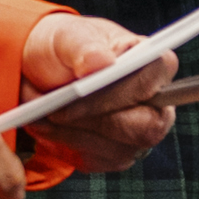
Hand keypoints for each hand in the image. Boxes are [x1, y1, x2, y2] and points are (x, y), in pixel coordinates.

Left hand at [18, 12, 180, 173]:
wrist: (41, 73)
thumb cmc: (62, 48)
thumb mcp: (66, 37)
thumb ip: (84, 47)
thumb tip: (102, 62)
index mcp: (153, 62)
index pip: (150, 83)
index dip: (115, 93)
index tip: (76, 91)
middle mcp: (157, 101)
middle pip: (144, 127)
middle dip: (92, 121)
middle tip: (53, 111)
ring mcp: (140, 131)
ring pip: (117, 150)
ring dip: (73, 134)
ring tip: (42, 115)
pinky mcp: (117, 154)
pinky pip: (97, 161)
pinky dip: (67, 145)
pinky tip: (49, 127)